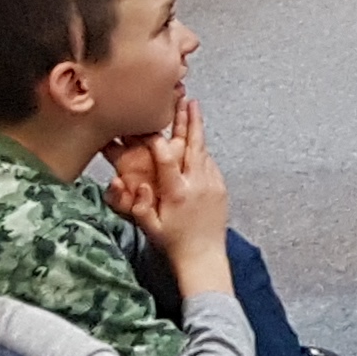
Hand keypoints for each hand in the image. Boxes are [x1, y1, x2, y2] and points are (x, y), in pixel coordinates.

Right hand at [103, 98, 232, 285]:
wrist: (203, 256)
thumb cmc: (172, 242)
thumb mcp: (149, 227)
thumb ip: (139, 206)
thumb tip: (136, 184)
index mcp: (177, 194)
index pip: (168, 162)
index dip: (159, 143)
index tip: (152, 128)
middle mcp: (197, 185)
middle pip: (193, 146)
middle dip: (189, 121)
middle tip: (187, 99)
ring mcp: (212, 184)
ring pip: (203, 151)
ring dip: (197, 130)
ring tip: (192, 109)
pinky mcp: (220, 187)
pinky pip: (210, 163)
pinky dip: (202, 150)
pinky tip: (196, 140)